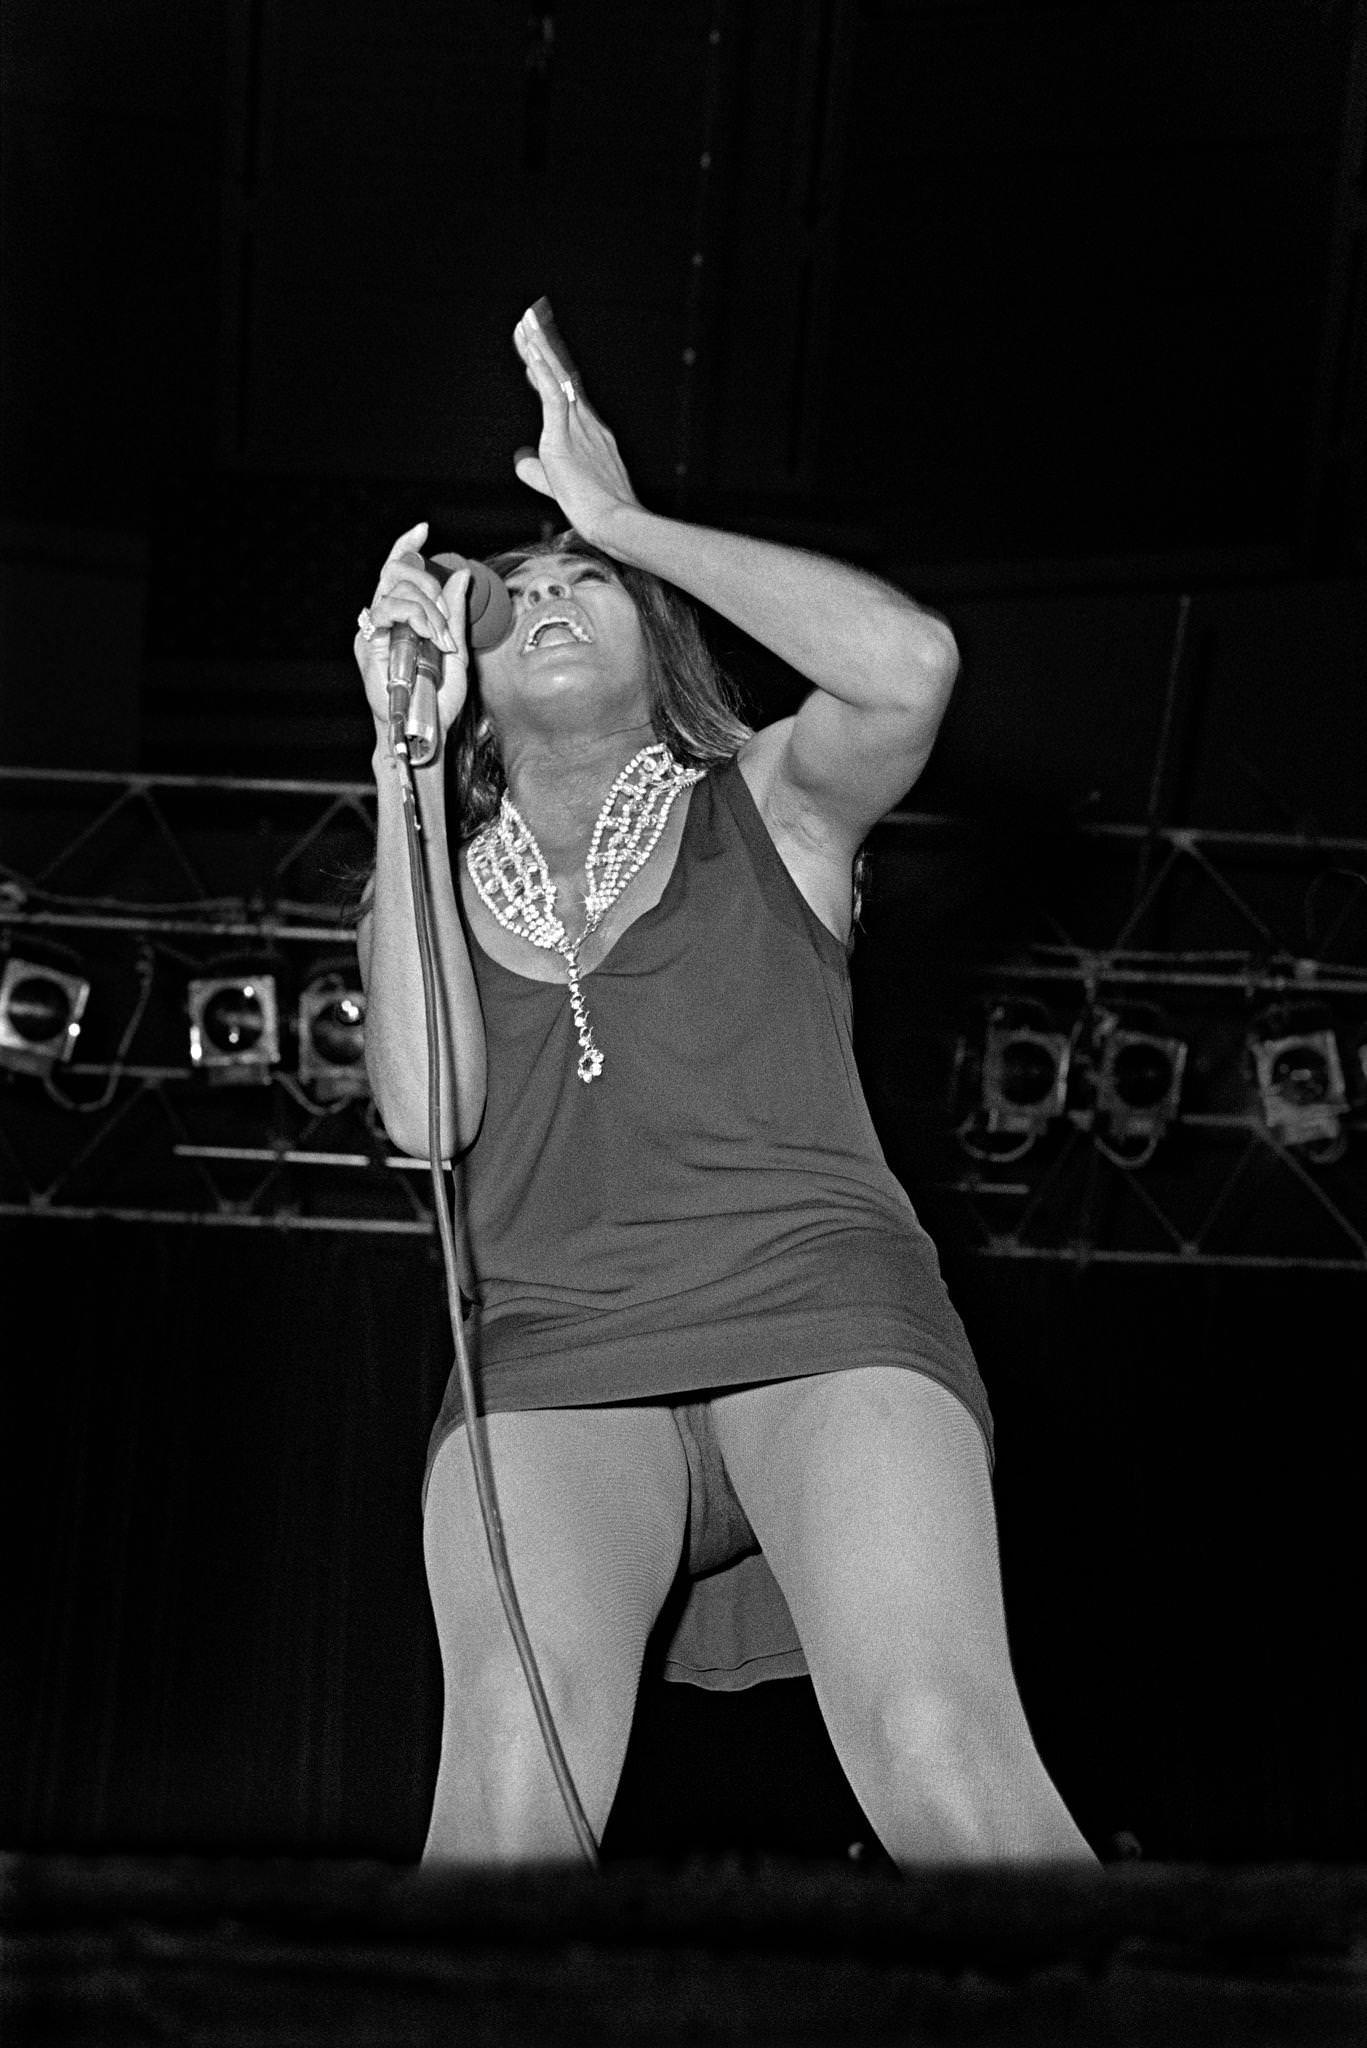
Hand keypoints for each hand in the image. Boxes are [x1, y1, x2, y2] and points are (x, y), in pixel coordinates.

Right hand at [355, 522, 470, 740]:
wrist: (427, 728)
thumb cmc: (439, 697)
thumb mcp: (457, 650)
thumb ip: (456, 613)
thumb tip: (460, 574)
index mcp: (406, 617)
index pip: (399, 571)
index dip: (406, 546)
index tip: (422, 529)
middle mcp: (387, 619)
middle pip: (398, 573)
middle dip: (429, 587)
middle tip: (446, 621)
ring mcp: (375, 630)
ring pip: (396, 590)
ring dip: (427, 608)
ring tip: (439, 639)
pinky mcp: (367, 643)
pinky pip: (387, 610)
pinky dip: (413, 616)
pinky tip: (427, 636)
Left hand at [511, 304, 638, 542]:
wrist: (614, 522)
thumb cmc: (596, 513)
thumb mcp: (557, 487)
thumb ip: (537, 471)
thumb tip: (520, 458)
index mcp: (590, 435)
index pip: (565, 395)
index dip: (550, 371)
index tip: (536, 352)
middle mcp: (587, 424)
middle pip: (561, 378)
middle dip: (544, 349)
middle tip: (529, 322)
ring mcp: (579, 428)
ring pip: (556, 380)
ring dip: (540, 350)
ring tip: (525, 323)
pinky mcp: (565, 438)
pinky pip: (552, 396)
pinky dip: (541, 372)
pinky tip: (531, 352)